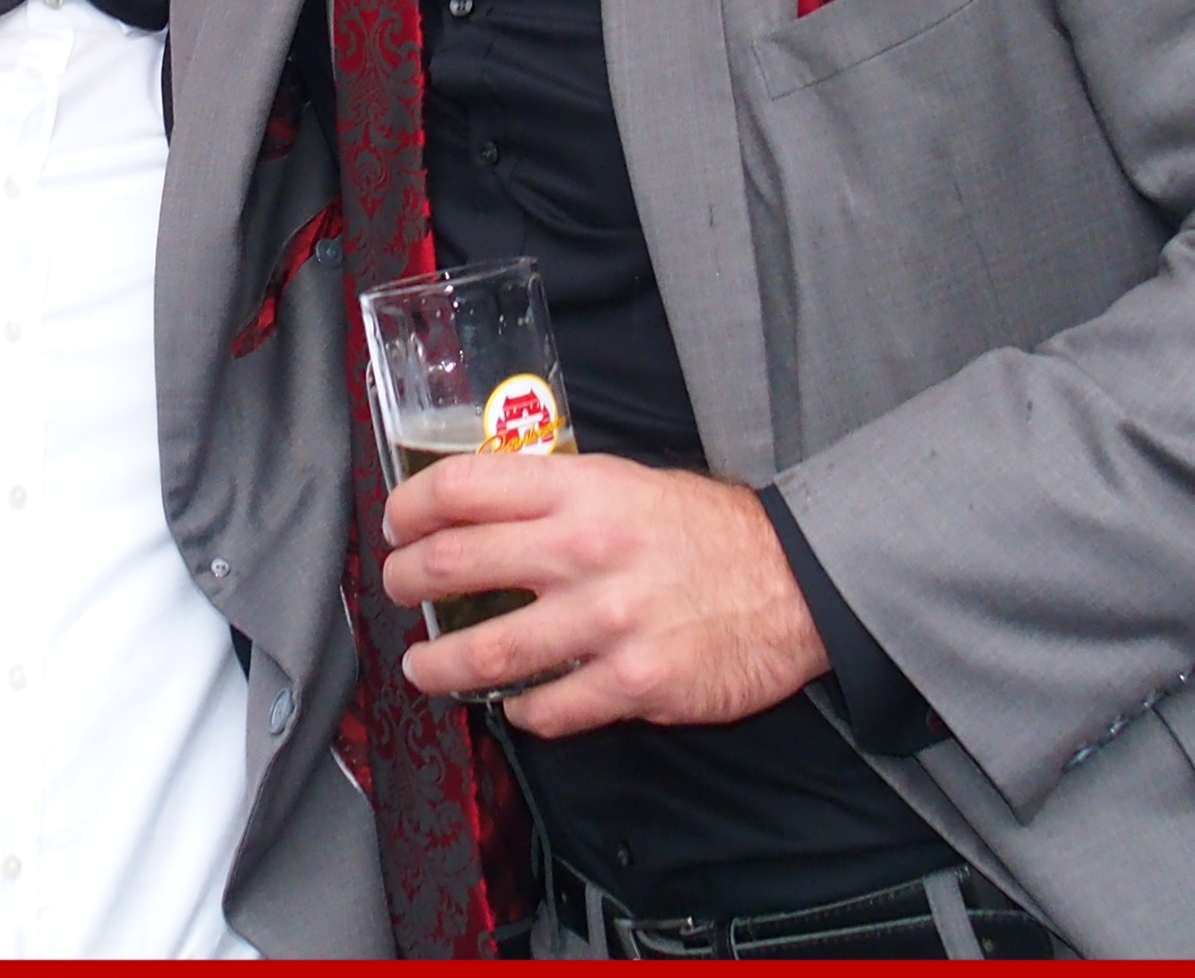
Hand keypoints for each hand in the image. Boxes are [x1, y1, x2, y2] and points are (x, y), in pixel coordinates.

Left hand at [381, 452, 828, 736]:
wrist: (799, 582)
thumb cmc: (709, 530)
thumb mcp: (627, 482)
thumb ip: (556, 496)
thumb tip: (482, 509)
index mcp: (580, 490)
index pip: (462, 487)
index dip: (410, 507)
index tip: (395, 525)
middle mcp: (585, 549)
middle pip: (454, 563)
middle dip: (404, 581)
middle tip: (396, 590)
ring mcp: (607, 620)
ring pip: (485, 652)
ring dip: (438, 664)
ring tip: (422, 666)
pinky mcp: (633, 681)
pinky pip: (548, 708)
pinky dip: (520, 712)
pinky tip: (516, 705)